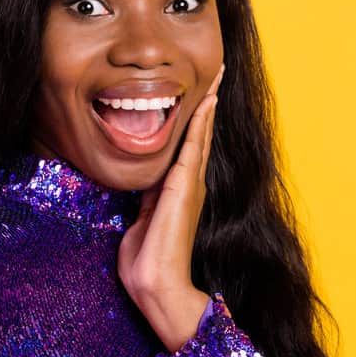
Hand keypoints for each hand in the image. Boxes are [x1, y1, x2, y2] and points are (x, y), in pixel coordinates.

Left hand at [117, 63, 223, 351]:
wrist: (157, 284)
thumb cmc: (146, 260)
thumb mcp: (140, 220)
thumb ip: (144, 201)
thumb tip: (139, 187)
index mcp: (178, 190)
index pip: (188, 146)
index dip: (194, 118)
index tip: (200, 93)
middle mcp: (189, 183)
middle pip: (200, 133)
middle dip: (207, 103)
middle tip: (216, 72)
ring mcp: (189, 184)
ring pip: (201, 134)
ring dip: (208, 104)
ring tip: (216, 76)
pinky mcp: (183, 187)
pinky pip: (193, 146)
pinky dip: (200, 122)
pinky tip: (206, 101)